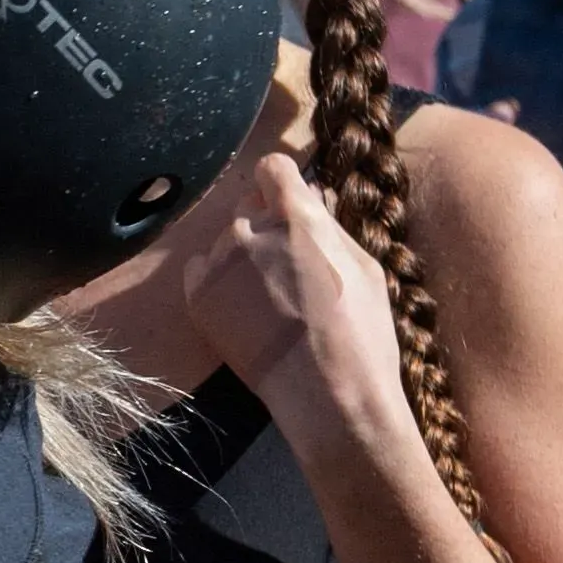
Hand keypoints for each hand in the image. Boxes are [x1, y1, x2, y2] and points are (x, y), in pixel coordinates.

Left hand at [174, 149, 407, 449]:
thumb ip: (329, 226)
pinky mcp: (198, 297)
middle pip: (248, 204)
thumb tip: (311, 195)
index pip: (272, 168)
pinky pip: (199, 268)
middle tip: (287, 261)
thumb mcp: (364, 267)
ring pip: (226, 239)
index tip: (287, 201)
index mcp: (297, 216)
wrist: (328, 394)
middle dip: (265, 223)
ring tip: (269, 296)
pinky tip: (243, 305)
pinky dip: (216, 279)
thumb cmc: (361, 333)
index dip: (281, 184)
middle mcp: (251, 231)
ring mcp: (220, 264)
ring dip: (243, 254)